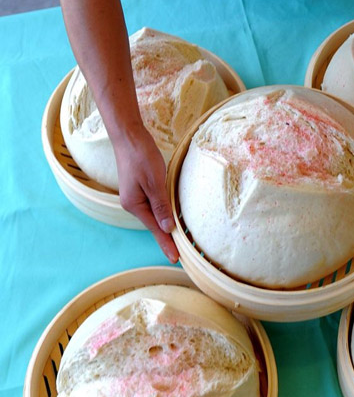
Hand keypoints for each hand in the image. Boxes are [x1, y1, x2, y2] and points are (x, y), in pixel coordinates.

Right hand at [113, 128, 178, 262]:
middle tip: (181, 253)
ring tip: (178, 239)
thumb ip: (161, 206)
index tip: (176, 259)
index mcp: (134, 204)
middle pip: (154, 224)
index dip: (167, 244)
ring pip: (154, 214)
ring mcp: (135, 196)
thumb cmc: (141, 156)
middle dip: (167, 237)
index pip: (155, 229)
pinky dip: (162, 212)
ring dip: (165, 224)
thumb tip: (167, 229)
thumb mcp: (154, 181)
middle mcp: (132, 203)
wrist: (129, 136)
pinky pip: (153, 204)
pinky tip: (169, 216)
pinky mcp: (139, 188)